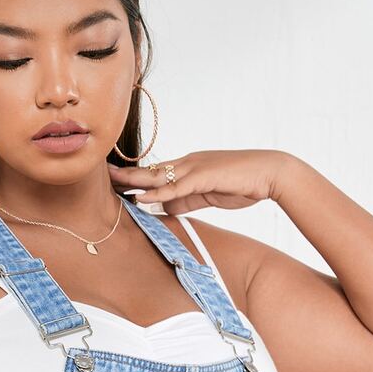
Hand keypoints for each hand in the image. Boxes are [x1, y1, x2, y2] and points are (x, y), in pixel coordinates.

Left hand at [107, 149, 291, 214]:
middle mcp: (188, 163)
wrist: (270, 174)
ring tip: (113, 184)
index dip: (135, 176)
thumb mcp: (207, 195)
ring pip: (159, 175)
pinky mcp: (204, 176)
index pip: (156, 172)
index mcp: (189, 167)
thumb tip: (162, 207)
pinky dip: (157, 192)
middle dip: (126, 174)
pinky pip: (176, 186)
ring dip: (135, 180)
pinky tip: (141, 197)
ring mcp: (196, 167)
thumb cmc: (242, 184)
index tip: (115, 181)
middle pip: (151, 170)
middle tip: (102, 175)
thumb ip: (185, 201)